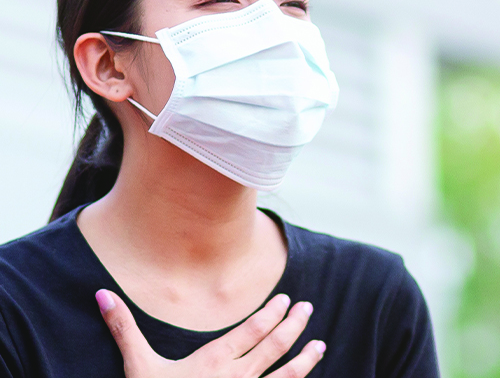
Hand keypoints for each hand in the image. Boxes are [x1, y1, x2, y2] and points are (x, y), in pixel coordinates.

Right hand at [96, 289, 325, 377]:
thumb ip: (124, 328)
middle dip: (292, 326)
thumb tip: (102, 294)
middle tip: (308, 308)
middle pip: (272, 347)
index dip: (270, 313)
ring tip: (321, 344)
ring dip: (304, 359)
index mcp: (214, 361)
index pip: (251, 330)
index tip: (286, 299)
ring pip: (284, 376)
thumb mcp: (137, 366)